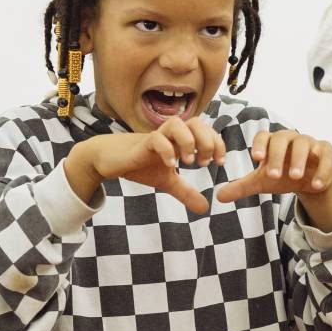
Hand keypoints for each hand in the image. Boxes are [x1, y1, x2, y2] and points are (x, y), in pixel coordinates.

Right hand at [64, 115, 225, 214]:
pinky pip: (157, 138)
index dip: (218, 143)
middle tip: (203, 163)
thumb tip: (205, 208)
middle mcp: (170, 134)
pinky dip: (167, 150)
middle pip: (197, 122)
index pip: (206, 131)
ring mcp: (156, 137)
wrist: (111, 161)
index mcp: (180, 139)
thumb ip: (186, 192)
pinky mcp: (142, 143)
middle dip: (207, 141)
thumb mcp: (167, 181)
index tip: (219, 163)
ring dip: (188, 141)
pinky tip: (170, 165)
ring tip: (188, 162)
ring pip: (177, 123)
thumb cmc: (140, 165)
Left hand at [214, 128, 331, 229]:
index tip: (256, 159)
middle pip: (283, 139)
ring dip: (299, 160)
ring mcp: (310, 143)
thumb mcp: (262, 183)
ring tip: (295, 177)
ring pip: (305, 144)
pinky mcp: (326, 151)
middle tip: (274, 176)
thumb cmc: (283, 176)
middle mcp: (290, 139)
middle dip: (278, 156)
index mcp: (272, 142)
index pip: (263, 136)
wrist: (309, 181)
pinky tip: (316, 185)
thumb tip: (219, 197)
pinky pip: (326, 155)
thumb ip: (242, 187)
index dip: (260, 145)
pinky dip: (322, 169)